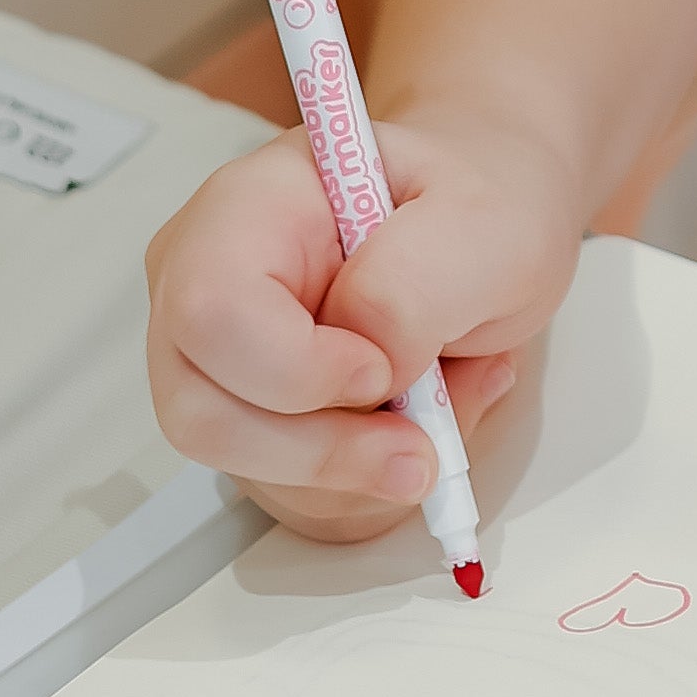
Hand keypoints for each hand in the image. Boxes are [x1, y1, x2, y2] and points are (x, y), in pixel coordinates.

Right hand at [143, 97, 579, 543]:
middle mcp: (206, 284)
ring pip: (252, 472)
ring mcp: (221, 361)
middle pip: (204, 416)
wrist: (492, 221)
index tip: (384, 372)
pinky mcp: (256, 422)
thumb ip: (414, 285)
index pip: (211, 312)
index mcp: (247, 208)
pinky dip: (370, 483)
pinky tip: (422, 421)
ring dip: (363, 468)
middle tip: (421, 447)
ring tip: (445, 398)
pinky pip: (294, 495)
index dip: (294, 368)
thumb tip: (369, 358)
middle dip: (324, 453)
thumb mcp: (482, 223)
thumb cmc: (479, 201)